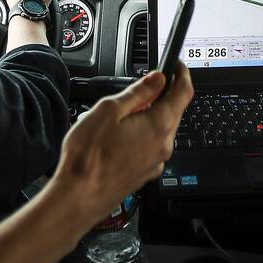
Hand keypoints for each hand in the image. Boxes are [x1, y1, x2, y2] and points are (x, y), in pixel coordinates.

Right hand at [49, 63, 194, 225]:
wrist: (78, 198)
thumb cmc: (88, 158)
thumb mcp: (109, 110)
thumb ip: (138, 92)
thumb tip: (157, 79)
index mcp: (159, 125)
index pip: (184, 92)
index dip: (182, 74)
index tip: (176, 65)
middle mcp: (163, 145)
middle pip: (174, 111)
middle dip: (162, 95)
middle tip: (141, 87)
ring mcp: (156, 162)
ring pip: (161, 129)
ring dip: (149, 116)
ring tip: (121, 115)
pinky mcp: (145, 173)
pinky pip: (151, 146)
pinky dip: (142, 135)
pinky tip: (119, 137)